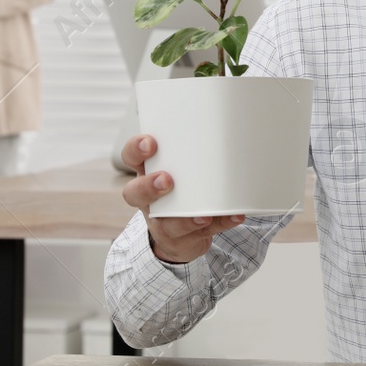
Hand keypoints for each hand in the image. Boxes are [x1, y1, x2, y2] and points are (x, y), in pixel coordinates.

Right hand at [121, 135, 244, 263]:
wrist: (178, 237)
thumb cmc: (181, 191)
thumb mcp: (181, 169)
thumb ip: (194, 151)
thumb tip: (229, 125)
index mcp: (147, 175)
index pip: (131, 158)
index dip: (136, 150)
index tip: (151, 143)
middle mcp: (149, 200)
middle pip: (135, 194)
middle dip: (149, 186)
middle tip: (166, 179)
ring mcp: (163, 223)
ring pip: (167, 224)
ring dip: (185, 219)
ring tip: (203, 215)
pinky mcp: (182, 239)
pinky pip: (202, 234)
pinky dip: (220, 224)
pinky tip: (234, 216)